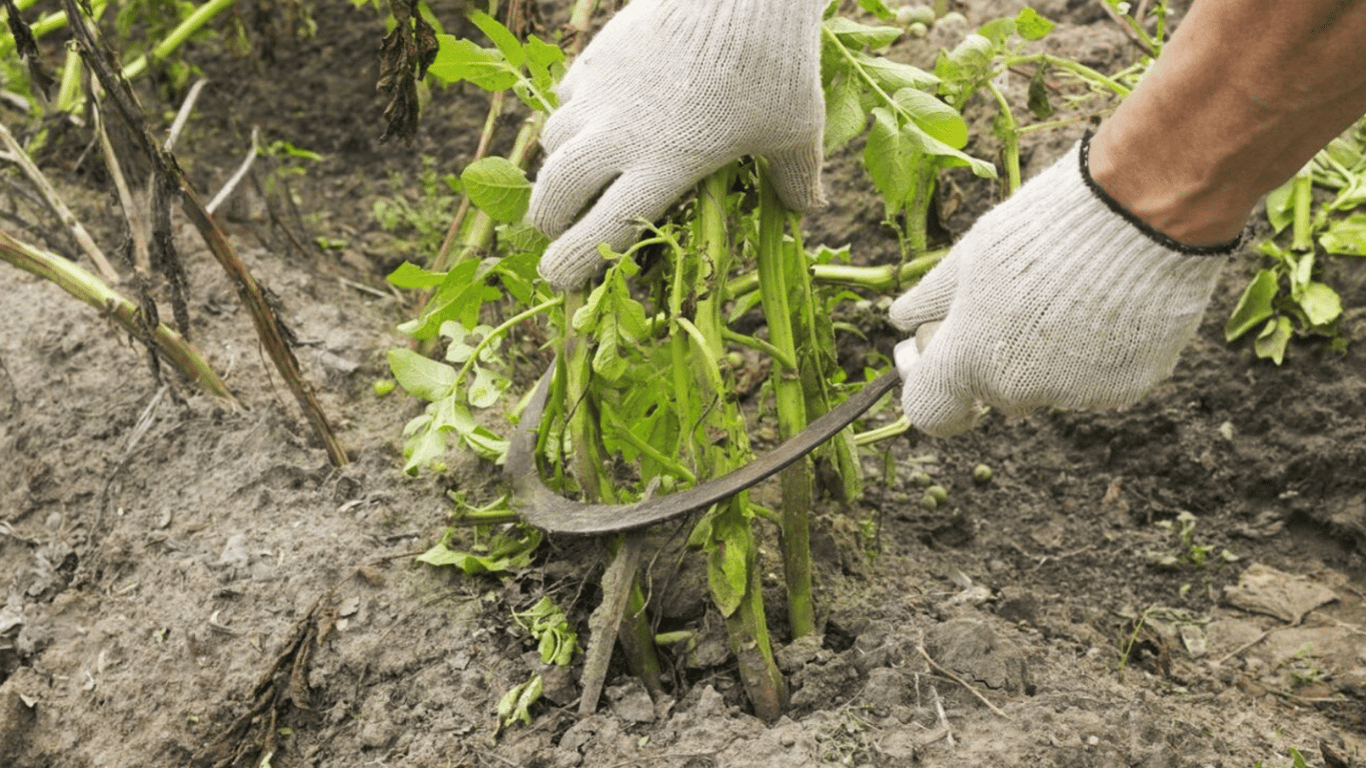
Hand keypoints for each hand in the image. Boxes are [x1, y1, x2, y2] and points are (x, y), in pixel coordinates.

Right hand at [529, 0, 826, 289]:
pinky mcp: (599, 55)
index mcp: (666, 166)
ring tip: (573, 179)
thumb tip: (809, 210)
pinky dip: (571, 118)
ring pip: (553, 143)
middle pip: (557, 191)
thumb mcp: (796, 129)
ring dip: (558, 168)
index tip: (557, 281)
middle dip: (548, 221)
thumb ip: (796, 177)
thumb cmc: (776, 63)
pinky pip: (566, 98)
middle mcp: (621, 134)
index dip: (572, 263)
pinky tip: (593, 121)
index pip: (602, 230)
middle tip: (553, 232)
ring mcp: (603, 92)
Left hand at [890, 136, 1233, 436]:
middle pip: (990, 390)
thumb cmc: (1045, 226)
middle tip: (1004, 301)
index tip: (926, 357)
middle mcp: (1020, 390)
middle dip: (987, 356)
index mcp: (970, 359)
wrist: (1143, 213)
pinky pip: (1096, 379)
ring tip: (1066, 292)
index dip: (924, 384)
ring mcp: (1076, 394)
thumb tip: (902, 318)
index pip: (928, 410)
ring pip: (1046, 385)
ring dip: (1043, 355)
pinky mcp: (1127, 388)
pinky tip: (1103, 305)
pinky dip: (1092, 352)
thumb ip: (932, 297)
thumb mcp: (972, 253)